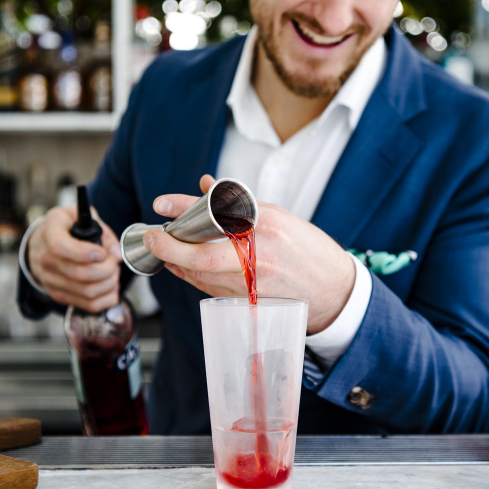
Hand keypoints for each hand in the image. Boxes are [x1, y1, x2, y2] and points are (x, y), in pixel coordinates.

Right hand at [27, 204, 122, 312]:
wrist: (41, 244)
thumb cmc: (65, 228)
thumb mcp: (81, 217)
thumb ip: (102, 231)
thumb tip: (117, 253)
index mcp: (50, 232)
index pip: (61, 247)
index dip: (86, 253)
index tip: (102, 253)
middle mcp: (46, 258)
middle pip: (81, 274)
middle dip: (108, 268)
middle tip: (113, 260)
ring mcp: (50, 280)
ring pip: (88, 292)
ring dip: (110, 283)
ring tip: (113, 272)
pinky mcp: (59, 295)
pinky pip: (89, 305)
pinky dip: (107, 297)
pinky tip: (110, 286)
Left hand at [144, 175, 355, 333]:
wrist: (334, 291)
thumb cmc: (307, 250)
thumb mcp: (278, 216)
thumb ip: (238, 203)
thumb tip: (204, 185)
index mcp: (266, 226)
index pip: (216, 213)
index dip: (183, 208)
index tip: (161, 204)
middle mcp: (259, 255)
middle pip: (202, 255)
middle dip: (170, 247)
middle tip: (153, 238)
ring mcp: (253, 283)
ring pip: (202, 275)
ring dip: (178, 262)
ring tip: (166, 248)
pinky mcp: (249, 302)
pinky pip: (212, 288)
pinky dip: (194, 276)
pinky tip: (183, 266)